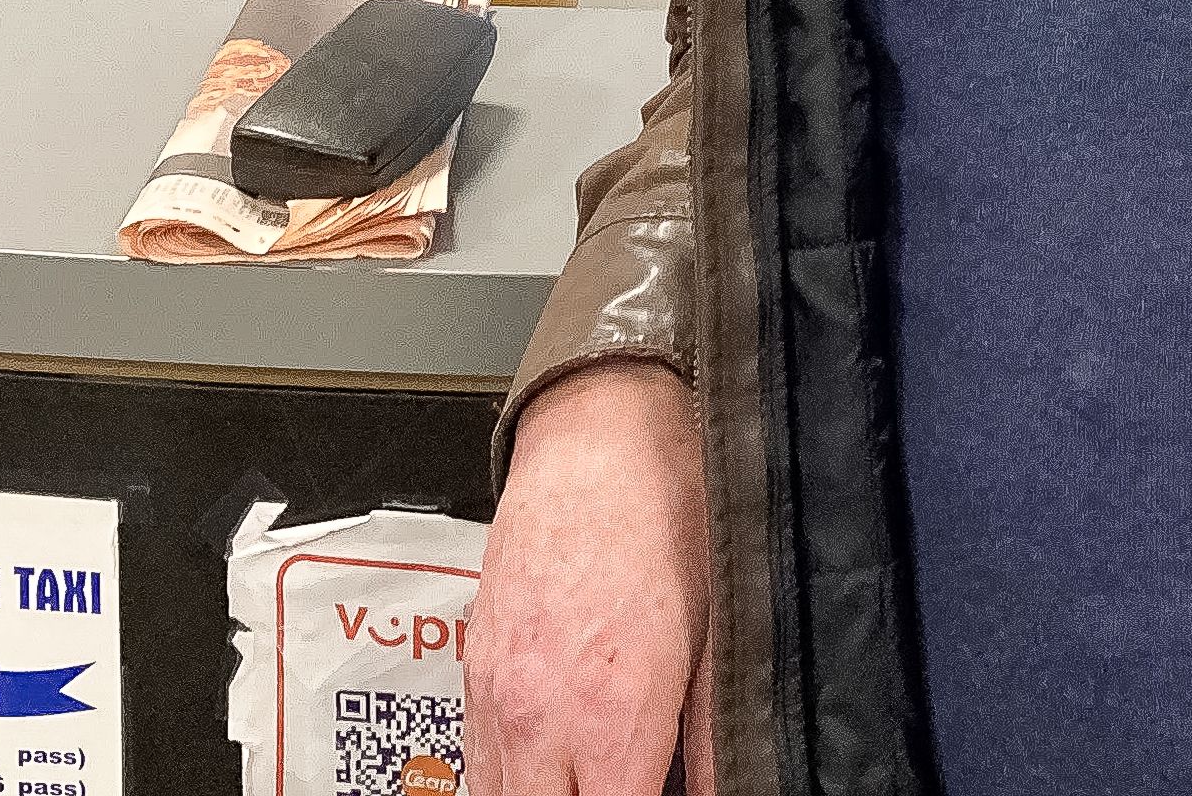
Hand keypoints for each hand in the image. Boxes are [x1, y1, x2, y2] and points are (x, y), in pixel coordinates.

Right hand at [468, 361, 714, 794]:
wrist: (600, 432)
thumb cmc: (666, 509)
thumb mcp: (719, 628)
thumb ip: (712, 734)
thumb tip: (717, 786)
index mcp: (612, 710)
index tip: (663, 792)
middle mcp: (540, 715)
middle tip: (629, 780)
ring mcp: (496, 696)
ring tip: (594, 775)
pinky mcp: (472, 671)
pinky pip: (479, 761)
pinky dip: (515, 776)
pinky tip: (557, 763)